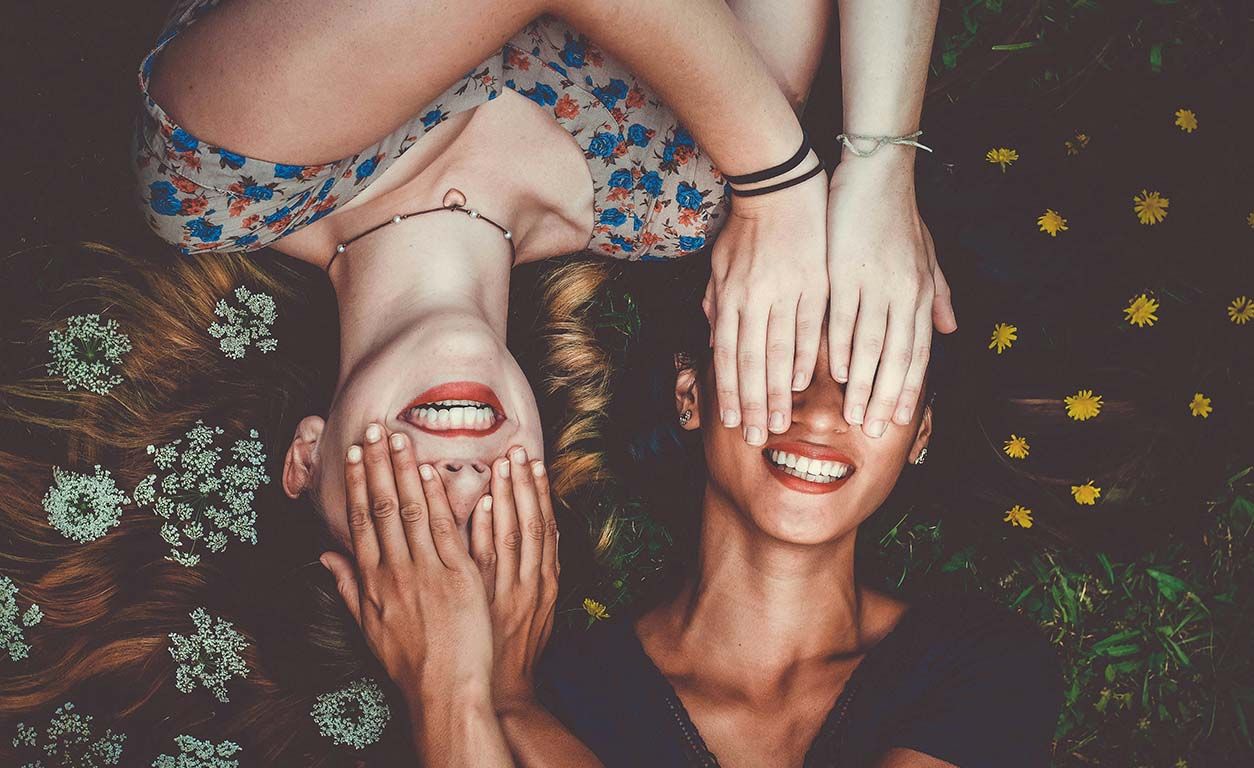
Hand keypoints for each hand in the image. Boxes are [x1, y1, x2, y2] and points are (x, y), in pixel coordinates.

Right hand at [320, 424, 493, 705]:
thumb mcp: (368, 626)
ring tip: (399, 437)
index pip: (361, 520)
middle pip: (382, 507)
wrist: (444, 688)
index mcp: (373, 580)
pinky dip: (437, 498)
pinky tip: (431, 471)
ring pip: (412, 510)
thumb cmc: (408, 661)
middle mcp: (396, 570)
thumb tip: (326, 555)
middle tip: (373, 429)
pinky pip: (445, 529)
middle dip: (377, 465)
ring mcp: (427, 570)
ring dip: (405, 470)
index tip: (355, 454)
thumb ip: (348, 586)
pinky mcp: (459, 575)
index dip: (357, 484)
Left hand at [476, 446, 559, 713]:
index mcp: (545, 582)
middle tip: (517, 450)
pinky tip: (478, 505)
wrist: (498, 692)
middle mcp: (531, 583)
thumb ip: (536, 569)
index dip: (539, 493)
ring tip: (501, 464)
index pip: (544, 527)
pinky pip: (485, 561)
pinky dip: (483, 532)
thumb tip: (538, 531)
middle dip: (524, 485)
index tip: (534, 462)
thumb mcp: (536, 608)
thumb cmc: (512, 649)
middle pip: (531, 524)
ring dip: (506, 498)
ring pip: (511, 536)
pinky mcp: (484, 603)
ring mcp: (508, 592)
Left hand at [704, 165, 828, 445]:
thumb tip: (714, 343)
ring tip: (780, 422)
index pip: (726, 355)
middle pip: (751, 362)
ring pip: (779, 352)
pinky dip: (805, 357)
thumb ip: (716, 305)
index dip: (728, 391)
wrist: (779, 189)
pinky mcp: (813, 284)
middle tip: (756, 437)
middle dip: (753, 403)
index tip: (731, 421)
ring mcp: (785, 292)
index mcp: (729, 297)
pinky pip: (809, 328)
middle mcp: (753, 299)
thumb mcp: (719, 267)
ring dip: (779, 391)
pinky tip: (803, 384)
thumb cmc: (745, 230)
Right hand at [825, 155, 956, 437]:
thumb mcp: (927, 255)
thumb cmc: (900, 216)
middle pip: (896, 356)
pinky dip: (838, 348)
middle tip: (874, 430)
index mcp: (920, 293)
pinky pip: (842, 318)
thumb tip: (952, 330)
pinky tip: (832, 373)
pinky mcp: (846, 272)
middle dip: (886, 397)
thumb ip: (939, 295)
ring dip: (862, 383)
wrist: (877, 176)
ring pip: (870, 344)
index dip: (910, 387)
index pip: (919, 351)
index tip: (901, 419)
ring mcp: (875, 284)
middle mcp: (903, 294)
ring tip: (852, 414)